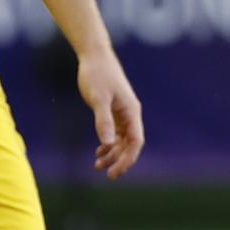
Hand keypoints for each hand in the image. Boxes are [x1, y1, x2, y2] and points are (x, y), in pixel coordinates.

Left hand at [77, 52, 144, 179]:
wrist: (94, 56)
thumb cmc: (97, 74)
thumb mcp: (98, 99)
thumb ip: (103, 121)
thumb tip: (109, 145)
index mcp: (132, 112)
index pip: (135, 143)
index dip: (127, 160)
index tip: (114, 172)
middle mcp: (130, 114)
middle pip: (130, 145)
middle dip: (120, 160)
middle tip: (106, 174)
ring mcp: (122, 112)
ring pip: (122, 140)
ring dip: (113, 154)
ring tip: (97, 165)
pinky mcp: (113, 110)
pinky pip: (115, 132)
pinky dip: (108, 144)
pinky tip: (98, 151)